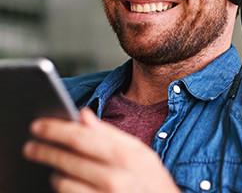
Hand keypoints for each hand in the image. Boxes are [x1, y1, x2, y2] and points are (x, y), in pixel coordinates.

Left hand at [23, 108, 179, 192]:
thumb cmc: (153, 181)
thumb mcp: (139, 151)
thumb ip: (109, 132)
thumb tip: (83, 114)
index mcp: (125, 156)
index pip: (81, 138)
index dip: (56, 130)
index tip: (39, 125)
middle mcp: (114, 179)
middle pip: (66, 160)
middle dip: (44, 150)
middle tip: (31, 145)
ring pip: (63, 183)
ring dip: (55, 172)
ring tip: (56, 166)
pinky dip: (63, 189)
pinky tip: (65, 182)